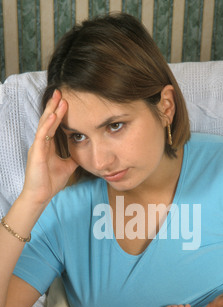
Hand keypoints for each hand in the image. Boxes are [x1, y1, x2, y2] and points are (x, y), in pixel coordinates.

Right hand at [22, 89, 77, 205]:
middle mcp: (41, 143)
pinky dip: (48, 125)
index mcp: (48, 145)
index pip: (53, 124)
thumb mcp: (67, 166)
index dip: (58, 112)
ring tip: (58, 99)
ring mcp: (38, 147)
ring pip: (45, 124)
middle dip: (54, 106)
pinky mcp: (36, 153)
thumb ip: (73, 157)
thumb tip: (84, 153)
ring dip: (52, 111)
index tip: (66, 100)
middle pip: (48, 120)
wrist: (41, 195)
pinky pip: (42, 135)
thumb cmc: (50, 182)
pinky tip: (54, 116)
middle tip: (60, 91)